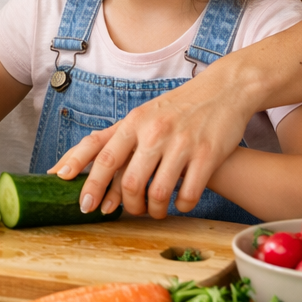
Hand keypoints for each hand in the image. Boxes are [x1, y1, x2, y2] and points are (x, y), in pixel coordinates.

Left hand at [47, 69, 253, 218]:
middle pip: (129, 181)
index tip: (83, 203)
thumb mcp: (142, 115)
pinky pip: (189, 194)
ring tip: (155, 211)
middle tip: (128, 212)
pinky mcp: (208, 155)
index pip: (102, 155)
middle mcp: (154, 132)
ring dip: (153, 210)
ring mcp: (181, 144)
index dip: (90, 181)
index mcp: (134, 122)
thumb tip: (79, 163)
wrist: (222, 90)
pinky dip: (182, 206)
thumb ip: (115, 138)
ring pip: (158, 192)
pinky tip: (180, 204)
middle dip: (126, 204)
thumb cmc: (175, 108)